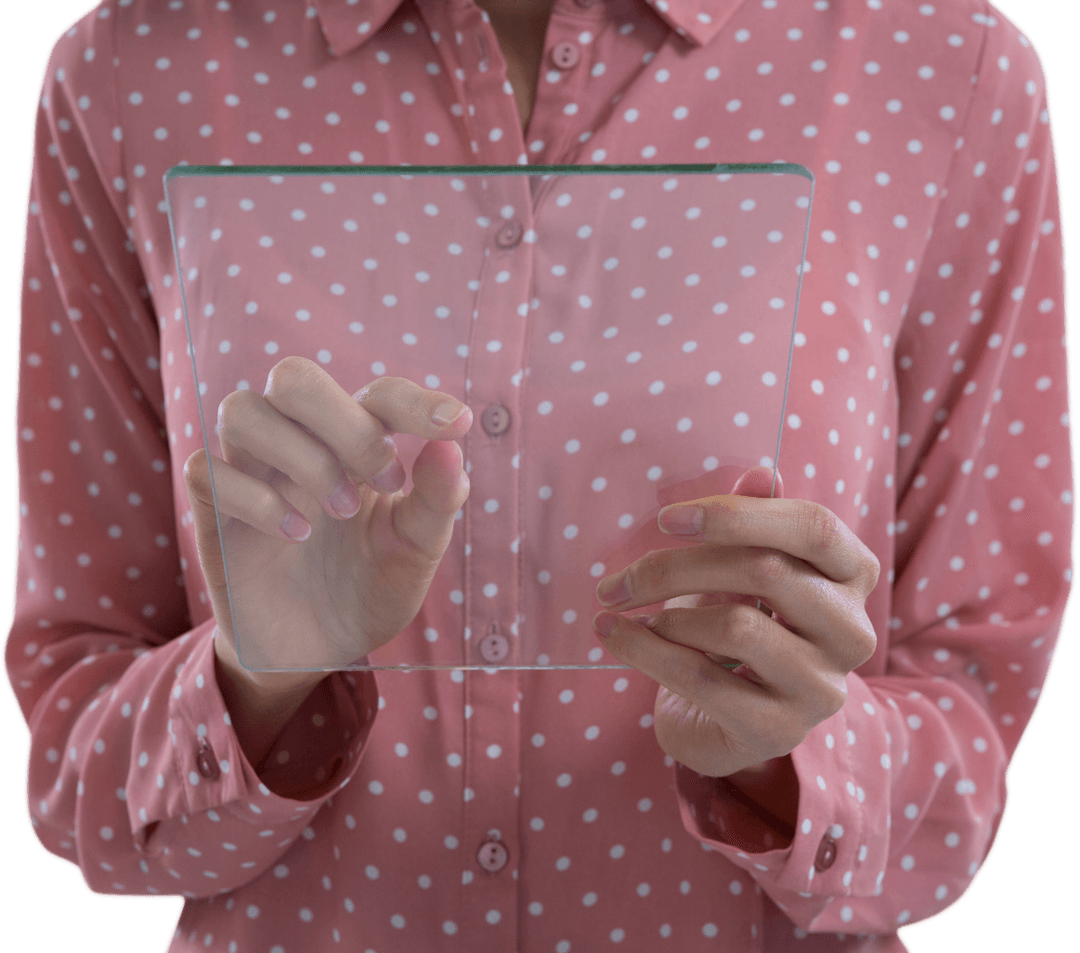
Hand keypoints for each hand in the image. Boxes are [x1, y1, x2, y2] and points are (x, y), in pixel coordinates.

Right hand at [184, 357, 471, 679]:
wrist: (317, 653)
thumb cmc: (369, 588)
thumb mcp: (416, 552)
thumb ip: (437, 500)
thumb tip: (452, 446)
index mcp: (355, 442)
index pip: (378, 394)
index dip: (416, 401)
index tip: (456, 424)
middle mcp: (299, 444)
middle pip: (294, 377)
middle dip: (345, 420)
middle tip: (386, 479)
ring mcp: (252, 473)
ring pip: (243, 410)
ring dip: (302, 455)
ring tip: (342, 510)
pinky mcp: (213, 514)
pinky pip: (206, 472)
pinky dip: (255, 498)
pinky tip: (296, 534)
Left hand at [592, 466, 879, 778]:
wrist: (723, 722)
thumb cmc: (736, 627)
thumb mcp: (742, 570)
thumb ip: (753, 522)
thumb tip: (760, 473)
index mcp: (852, 575)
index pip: (813, 527)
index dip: (737, 516)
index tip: (666, 519)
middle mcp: (851, 631)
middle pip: (766, 571)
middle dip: (676, 567)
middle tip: (617, 579)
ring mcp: (821, 687)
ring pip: (735, 626)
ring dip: (663, 615)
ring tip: (625, 613)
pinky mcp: (778, 730)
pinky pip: (701, 677)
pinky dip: (646, 651)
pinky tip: (616, 636)